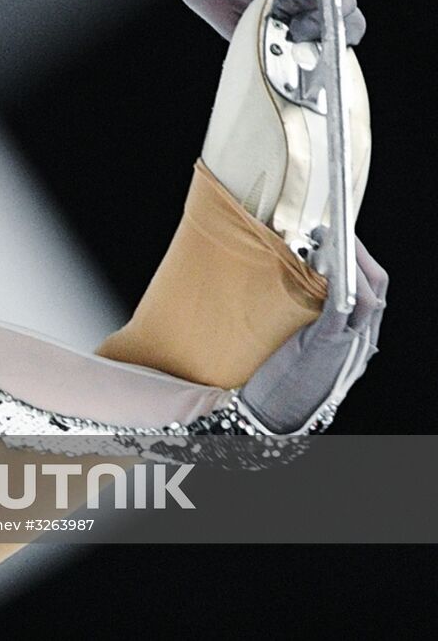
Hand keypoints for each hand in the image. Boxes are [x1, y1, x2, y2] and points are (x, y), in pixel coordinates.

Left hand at [239, 236, 387, 432]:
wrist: (269, 418)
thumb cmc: (281, 381)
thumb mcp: (305, 346)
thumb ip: (314, 319)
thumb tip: (303, 281)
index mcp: (359, 339)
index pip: (374, 290)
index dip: (362, 260)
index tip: (341, 237)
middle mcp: (361, 341)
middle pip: (378, 286)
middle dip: (359, 253)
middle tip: (332, 229)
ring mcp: (348, 345)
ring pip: (367, 294)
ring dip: (349, 261)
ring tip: (325, 239)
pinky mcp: (327, 347)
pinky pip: (343, 309)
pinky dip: (340, 283)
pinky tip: (325, 263)